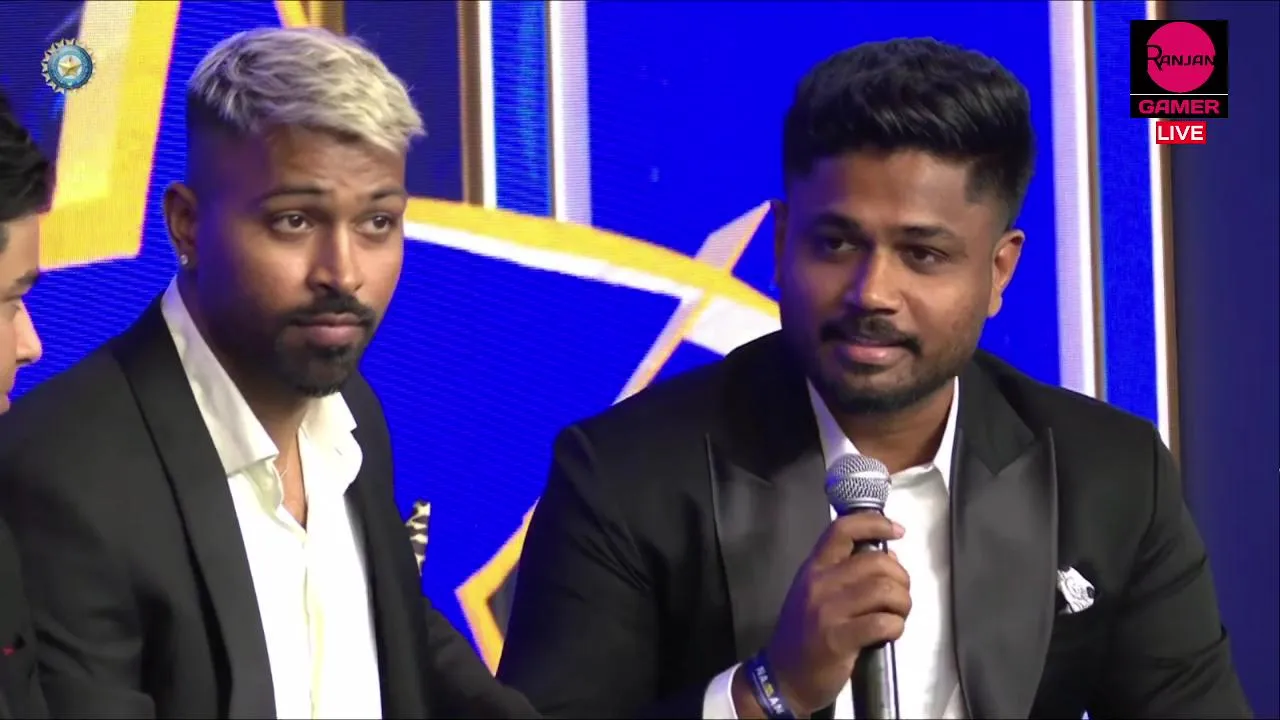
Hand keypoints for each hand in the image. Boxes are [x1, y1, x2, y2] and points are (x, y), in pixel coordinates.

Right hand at [758, 513, 909, 715]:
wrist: (784, 677)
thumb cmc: (804, 634)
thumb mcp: (815, 593)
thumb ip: (845, 572)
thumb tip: (887, 556)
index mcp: (814, 568)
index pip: (843, 530)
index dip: (875, 523)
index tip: (897, 530)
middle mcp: (819, 584)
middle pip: (876, 561)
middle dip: (901, 577)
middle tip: (900, 593)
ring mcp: (828, 611)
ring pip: (884, 590)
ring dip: (902, 603)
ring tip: (897, 614)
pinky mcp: (838, 639)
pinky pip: (882, 623)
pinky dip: (896, 626)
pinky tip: (890, 632)